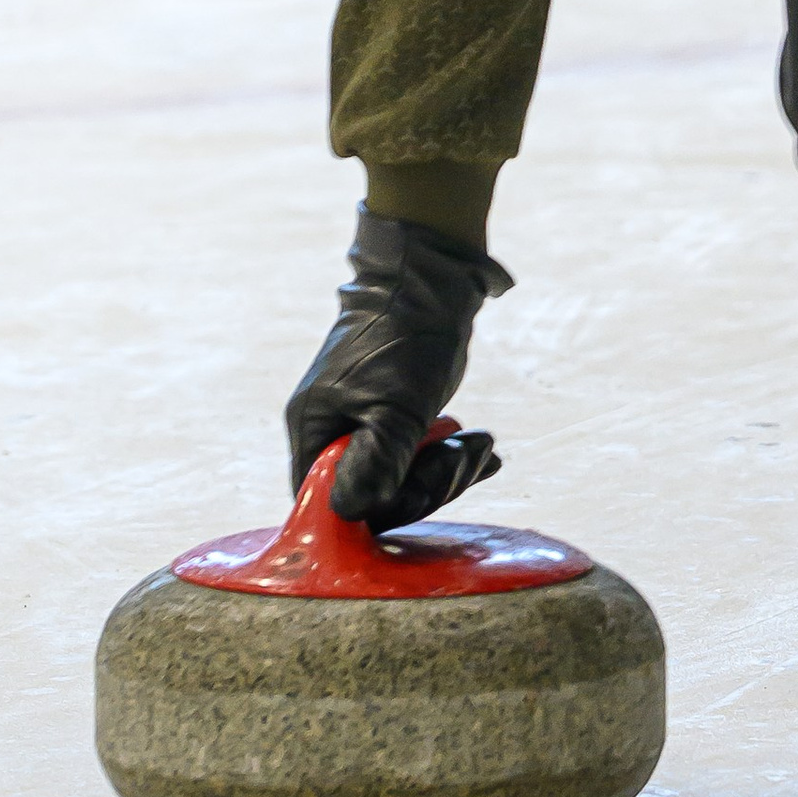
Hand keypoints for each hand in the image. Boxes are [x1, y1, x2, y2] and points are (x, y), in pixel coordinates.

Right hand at [285, 208, 513, 528]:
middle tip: (467, 458)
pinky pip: (420, 460)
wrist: (428, 284)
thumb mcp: (393, 405)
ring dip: (448, 471)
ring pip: (403, 481)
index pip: (329, 502)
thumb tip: (353, 512)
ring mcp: (366, 428)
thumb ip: (376, 461)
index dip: (375, 508)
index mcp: (315, 432)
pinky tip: (482, 450)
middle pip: (373, 496)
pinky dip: (452, 460)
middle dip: (428, 485)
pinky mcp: (397, 421)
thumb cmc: (401, 339)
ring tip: (482, 445)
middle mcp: (334, 435)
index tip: (419, 488)